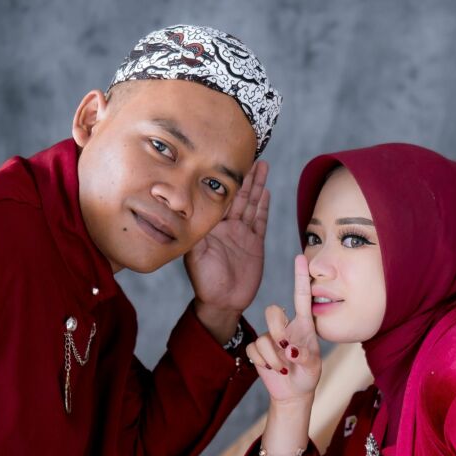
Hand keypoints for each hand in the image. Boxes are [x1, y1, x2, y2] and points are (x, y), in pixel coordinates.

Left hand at [185, 162, 269, 329]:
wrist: (223, 302)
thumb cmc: (205, 281)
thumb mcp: (195, 255)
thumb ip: (195, 233)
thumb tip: (188, 210)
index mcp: (212, 226)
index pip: (220, 197)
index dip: (225, 179)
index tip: (228, 159)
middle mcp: (227, 226)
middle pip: (239, 195)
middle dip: (246, 176)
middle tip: (252, 154)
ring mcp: (242, 234)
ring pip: (251, 204)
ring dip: (257, 185)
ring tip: (262, 165)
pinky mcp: (254, 243)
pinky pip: (260, 221)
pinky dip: (263, 206)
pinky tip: (266, 191)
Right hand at [246, 254, 321, 402]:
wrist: (294, 392)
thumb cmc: (308, 374)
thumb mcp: (314, 366)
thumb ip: (305, 356)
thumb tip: (289, 350)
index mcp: (303, 324)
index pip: (301, 296)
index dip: (300, 277)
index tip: (300, 256)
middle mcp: (285, 326)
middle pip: (273, 311)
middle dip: (277, 330)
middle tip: (286, 348)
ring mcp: (270, 337)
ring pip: (264, 337)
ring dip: (274, 357)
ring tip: (284, 369)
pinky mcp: (257, 350)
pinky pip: (254, 349)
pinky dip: (264, 362)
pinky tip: (273, 369)